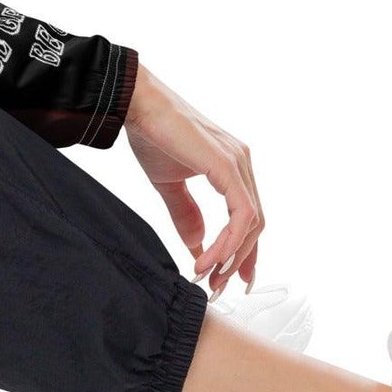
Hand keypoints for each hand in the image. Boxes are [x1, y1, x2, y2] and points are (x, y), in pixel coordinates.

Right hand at [122, 61, 265, 297]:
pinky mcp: (228, 166)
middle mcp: (242, 163)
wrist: (137, 105)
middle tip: (219, 285)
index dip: (243, 250)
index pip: (248, 216)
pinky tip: (210, 257)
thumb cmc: (152, 135)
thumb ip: (186, 215)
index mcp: (232, 166)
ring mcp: (238, 163)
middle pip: (255, 223)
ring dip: (231, 255)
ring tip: (209, 275)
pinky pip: (241, 214)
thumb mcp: (170, 185)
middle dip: (238, 260)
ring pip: (251, 222)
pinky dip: (229, 241)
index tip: (232, 277)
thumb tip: (197, 247)